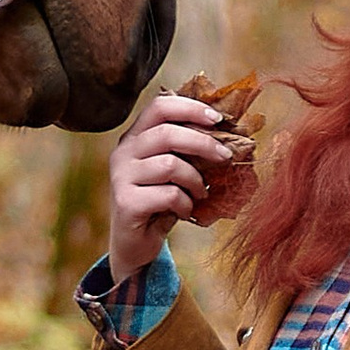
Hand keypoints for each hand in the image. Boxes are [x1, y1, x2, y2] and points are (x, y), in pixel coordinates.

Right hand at [107, 91, 258, 279]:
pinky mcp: (126, 202)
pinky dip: (186, 204)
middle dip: (204, 144)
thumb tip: (228, 134)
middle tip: (226, 158)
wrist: (135, 244)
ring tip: (200, 193)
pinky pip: (169, 194)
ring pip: (170, 165)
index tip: (218, 119)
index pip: (159, 106)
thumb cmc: (160, 202)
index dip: (190, 107)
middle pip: (167, 133)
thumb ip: (188, 151)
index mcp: (134, 137)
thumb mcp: (174, 171)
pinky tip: (185, 211)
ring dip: (196, 181)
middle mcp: (123, 153)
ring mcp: (121, 177)